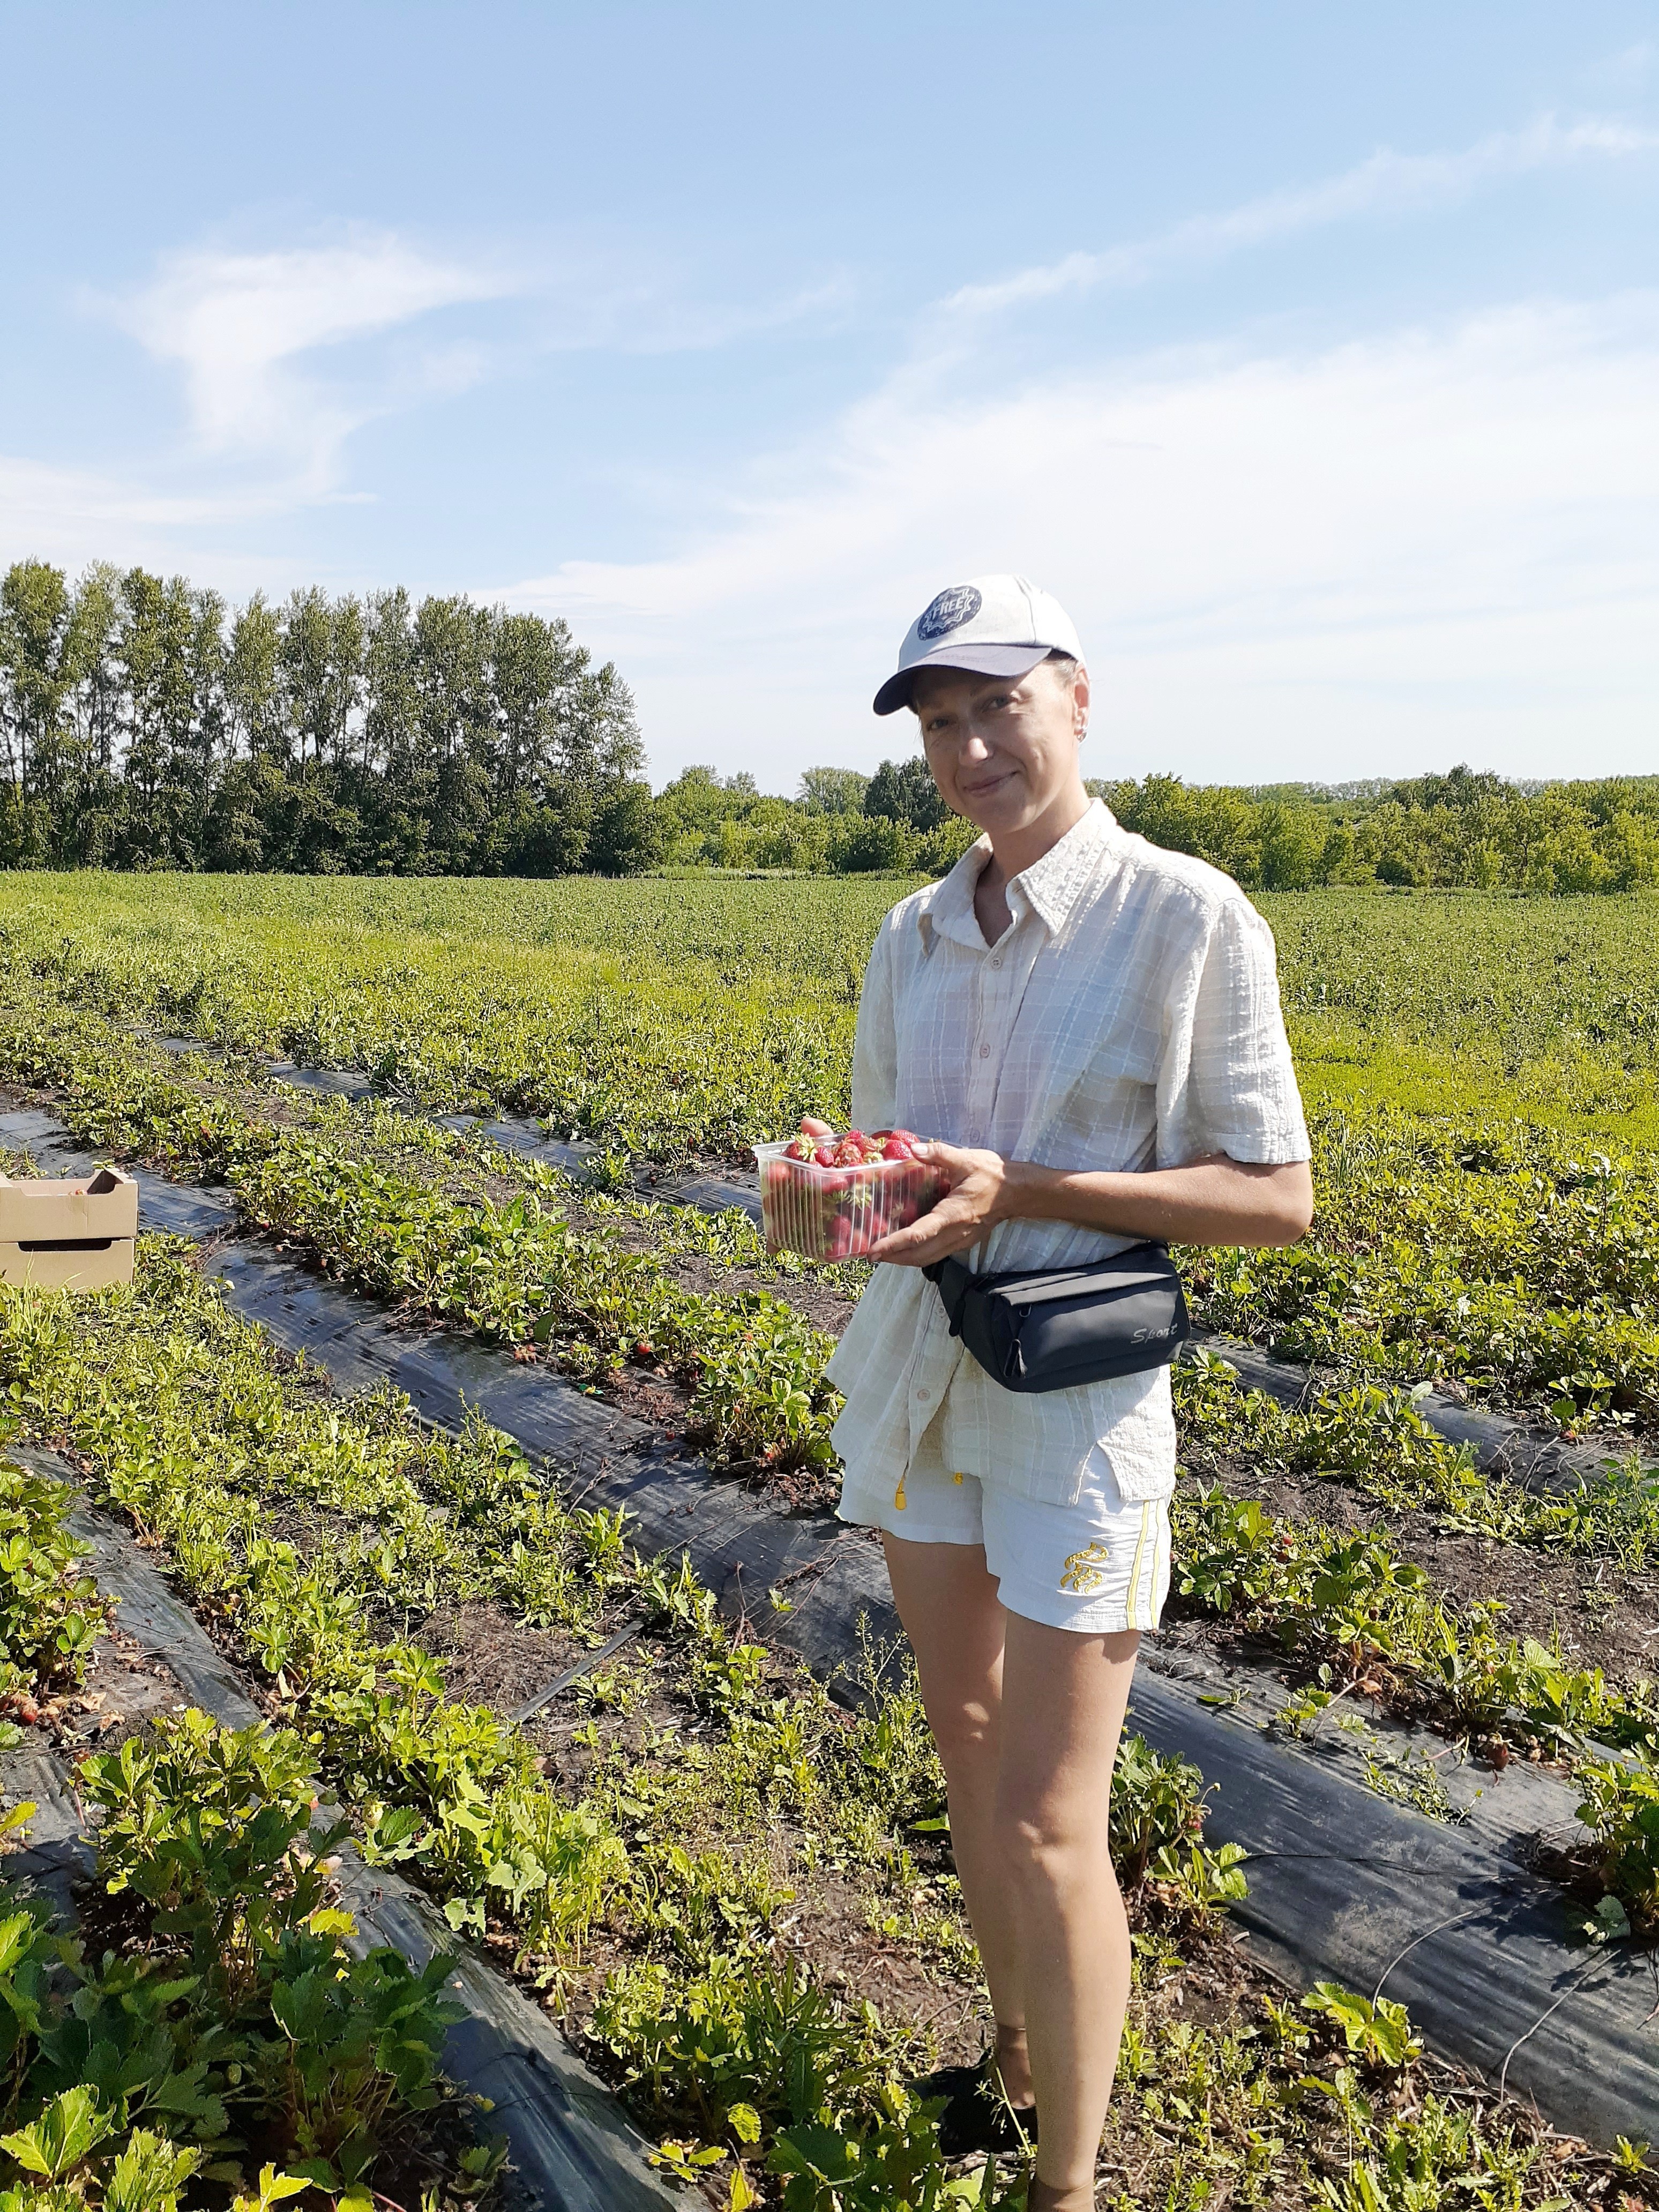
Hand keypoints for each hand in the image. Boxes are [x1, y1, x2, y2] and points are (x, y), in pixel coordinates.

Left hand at [865, 1140, 1012, 1267]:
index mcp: (952, 1214)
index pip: (918, 1235)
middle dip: (893, 1257)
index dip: (894, 1244)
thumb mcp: (966, 1159)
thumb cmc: (992, 1175)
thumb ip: (938, 1154)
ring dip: (905, 1259)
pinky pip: (937, 1254)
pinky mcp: (963, 1242)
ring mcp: (960, 1241)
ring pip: (928, 1258)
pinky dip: (918, 1254)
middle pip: (919, 1255)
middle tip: (870, 1254)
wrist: (1018, 1192)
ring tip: (885, 1253)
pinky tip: (907, 1246)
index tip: (874, 1249)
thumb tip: (913, 1149)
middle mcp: (955, 1233)